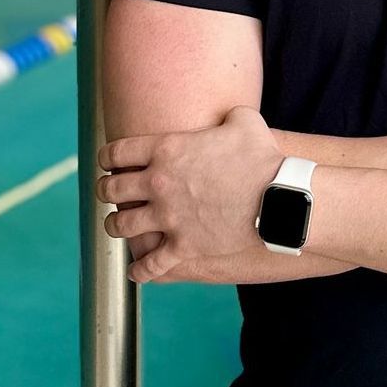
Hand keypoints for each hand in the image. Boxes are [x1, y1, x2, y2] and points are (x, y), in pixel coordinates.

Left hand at [97, 106, 281, 281]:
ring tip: (118, 226)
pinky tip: (137, 270)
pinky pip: (151, 264)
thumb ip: (228, 116)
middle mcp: (158, 183)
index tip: (110, 163)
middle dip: (106, 191)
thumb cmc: (264, 158)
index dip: (108, 157)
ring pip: (122, 226)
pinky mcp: (183, 246)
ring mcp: (168, 218)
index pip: (116, 152)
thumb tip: (231, 116)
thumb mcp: (245, 122)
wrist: (280, 199)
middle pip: (111, 189)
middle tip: (109, 193)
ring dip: (116, 226)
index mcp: (166, 149)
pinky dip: (141, 269)